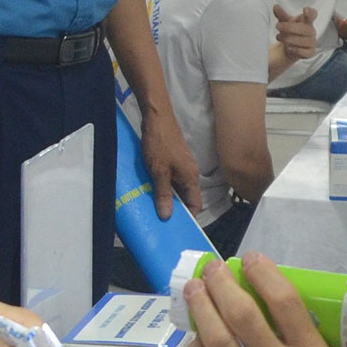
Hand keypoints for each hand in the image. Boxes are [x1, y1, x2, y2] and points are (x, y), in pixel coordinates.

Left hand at [139, 102, 203, 218]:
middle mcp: (190, 173)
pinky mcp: (174, 160)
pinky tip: (151, 190)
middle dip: (175, 209)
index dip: (188, 218)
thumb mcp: (158, 171)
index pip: (196, 204)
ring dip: (167, 197)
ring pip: (177, 188)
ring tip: (154, 208)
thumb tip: (167, 216)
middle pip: (186, 197)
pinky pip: (171, 179)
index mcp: (191, 177)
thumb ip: (163, 194)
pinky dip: (163, 187)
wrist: (156, 118)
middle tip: (161, 221)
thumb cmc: (159, 143)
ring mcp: (182, 166)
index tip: (175, 228)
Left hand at [181, 254, 346, 346]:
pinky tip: (194, 337)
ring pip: (217, 338)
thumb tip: (278, 320)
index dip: (264, 273)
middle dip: (221, 283)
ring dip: (201, 308)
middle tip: (211, 269)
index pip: (284, 301)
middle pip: (243, 312)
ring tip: (193, 290)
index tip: (251, 259)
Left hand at [272, 5, 317, 57]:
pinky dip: (295, 50)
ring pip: (303, 41)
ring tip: (278, 37)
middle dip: (290, 27)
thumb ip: (281, 14)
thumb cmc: (289, 31)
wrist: (288, 48)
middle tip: (277, 26)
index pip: (313, 15)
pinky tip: (288, 49)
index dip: (310, 12)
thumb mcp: (284, 22)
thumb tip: (275, 6)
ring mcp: (312, 42)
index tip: (305, 10)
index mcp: (307, 21)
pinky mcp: (310, 53)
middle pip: (305, 28)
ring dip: (289, 39)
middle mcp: (311, 31)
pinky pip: (304, 52)